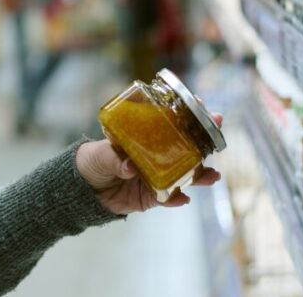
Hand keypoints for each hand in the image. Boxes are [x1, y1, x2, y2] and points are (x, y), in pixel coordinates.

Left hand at [75, 113, 222, 214]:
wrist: (85, 188)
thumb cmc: (94, 159)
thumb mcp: (102, 153)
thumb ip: (115, 159)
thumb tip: (129, 167)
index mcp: (146, 137)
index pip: (170, 122)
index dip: (187, 113)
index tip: (199, 103)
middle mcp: (157, 155)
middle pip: (186, 148)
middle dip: (204, 142)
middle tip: (216, 135)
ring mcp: (157, 175)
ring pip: (184, 175)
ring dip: (199, 175)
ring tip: (212, 175)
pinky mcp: (152, 196)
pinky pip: (168, 198)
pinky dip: (176, 199)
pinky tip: (183, 198)